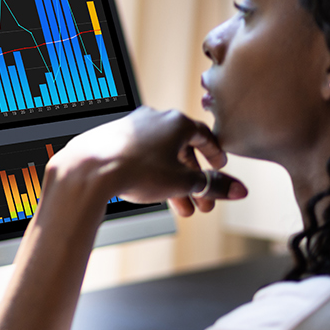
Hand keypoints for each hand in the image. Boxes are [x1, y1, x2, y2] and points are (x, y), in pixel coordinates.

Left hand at [51, 107, 246, 217]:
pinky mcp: (113, 139)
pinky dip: (152, 175)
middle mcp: (154, 119)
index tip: (220, 168)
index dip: (215, 154)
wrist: (90, 169)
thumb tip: (240, 190)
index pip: (205, 136)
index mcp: (176, 122)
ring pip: (161, 157)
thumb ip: (213, 185)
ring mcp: (132, 127)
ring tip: (181, 210)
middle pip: (182, 151)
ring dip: (174, 183)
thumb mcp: (183, 182)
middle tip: (202, 204)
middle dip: (194, 181)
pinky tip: (152, 193)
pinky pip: (140, 157)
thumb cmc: (137, 171)